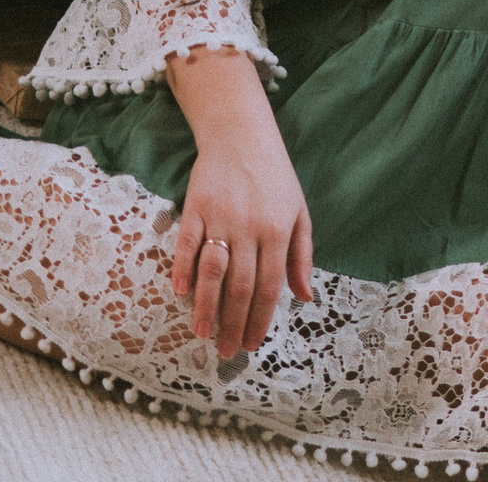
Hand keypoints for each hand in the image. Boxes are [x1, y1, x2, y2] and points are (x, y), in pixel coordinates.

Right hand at [167, 50, 314, 357]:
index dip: (260, 318)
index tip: (252, 343)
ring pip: (212, 272)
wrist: (242, 136)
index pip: (270, 285)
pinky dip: (183, 270)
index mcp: (279, 231)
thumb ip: (301, 256)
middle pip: (240, 285)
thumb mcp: (299, 213)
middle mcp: (250, 227)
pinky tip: (181, 293)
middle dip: (234, 323)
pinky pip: (187, 245)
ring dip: (206, 306)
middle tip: (227, 351)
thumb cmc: (275, 178)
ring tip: (202, 334)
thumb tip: (305, 296)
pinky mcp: (195, 208)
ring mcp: (221, 217)